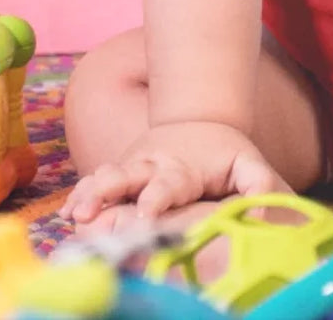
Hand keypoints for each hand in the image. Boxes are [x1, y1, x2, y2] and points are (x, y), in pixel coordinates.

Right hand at [59, 121, 289, 223]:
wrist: (198, 121)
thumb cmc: (225, 153)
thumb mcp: (248, 163)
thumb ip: (260, 182)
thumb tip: (266, 204)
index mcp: (183, 168)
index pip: (168, 183)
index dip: (157, 197)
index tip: (145, 211)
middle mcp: (153, 166)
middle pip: (127, 176)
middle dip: (107, 192)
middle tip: (89, 211)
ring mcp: (133, 166)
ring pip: (106, 176)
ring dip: (88, 193)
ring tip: (72, 213)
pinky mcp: (120, 171)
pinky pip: (96, 182)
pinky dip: (81, 195)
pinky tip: (66, 212)